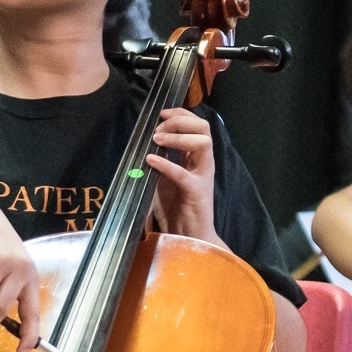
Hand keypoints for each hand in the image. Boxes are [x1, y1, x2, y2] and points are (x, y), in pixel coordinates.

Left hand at [145, 107, 220, 243]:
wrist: (189, 238)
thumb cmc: (177, 209)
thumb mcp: (166, 178)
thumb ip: (162, 160)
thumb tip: (147, 143)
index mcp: (198, 158)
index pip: (197, 125)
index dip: (180, 114)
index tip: (161, 114)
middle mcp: (204, 163)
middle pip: (203, 128)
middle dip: (180, 121)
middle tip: (159, 128)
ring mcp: (203, 177)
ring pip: (202, 143)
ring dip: (177, 137)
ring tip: (158, 140)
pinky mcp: (196, 192)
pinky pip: (183, 173)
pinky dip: (166, 163)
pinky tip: (151, 159)